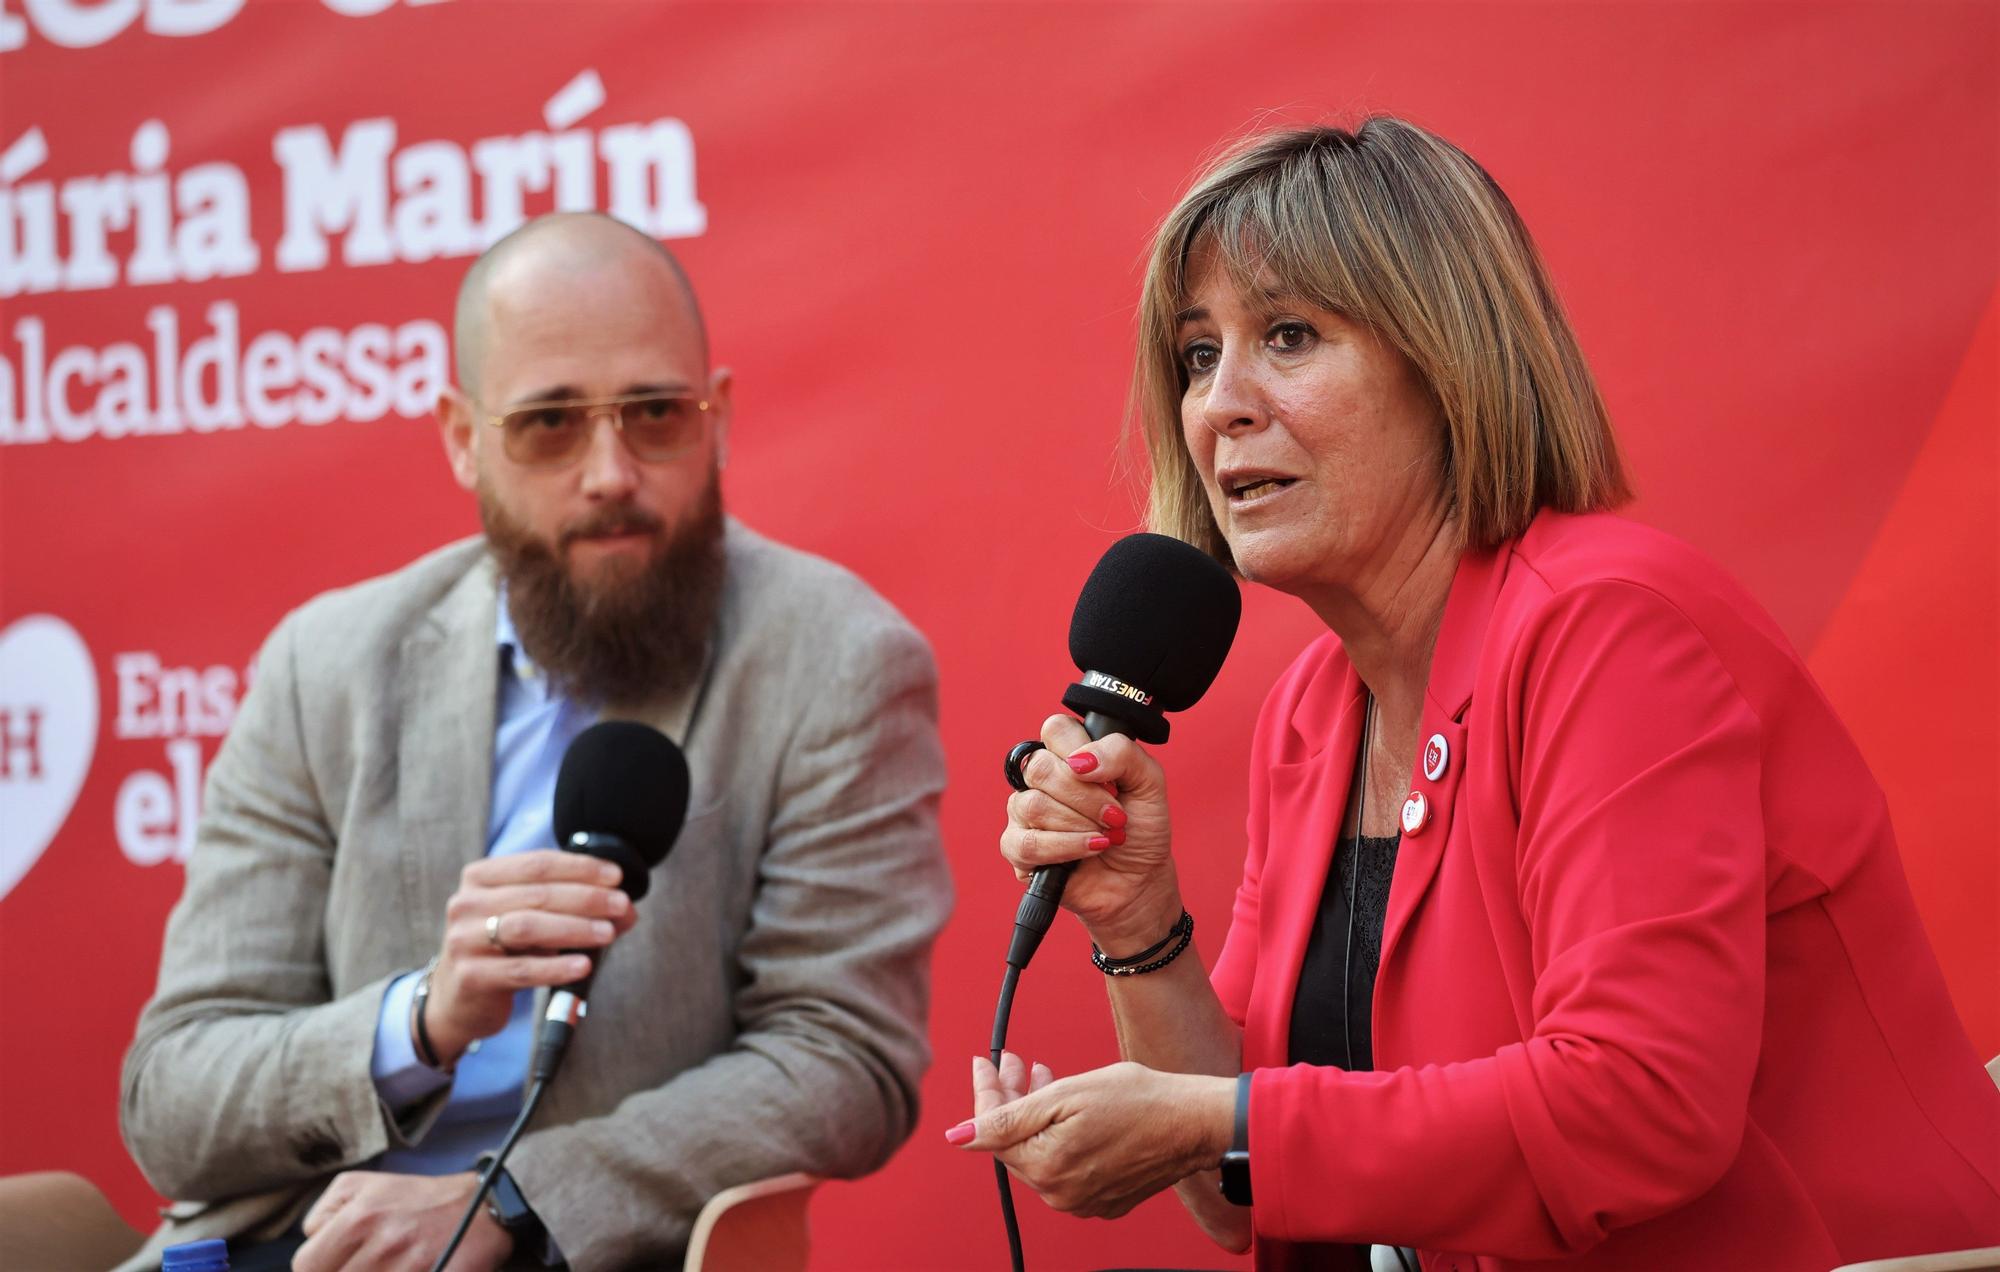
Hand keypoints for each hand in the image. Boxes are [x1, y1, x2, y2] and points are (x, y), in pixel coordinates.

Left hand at [296, 1170, 510, 1270]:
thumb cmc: (417, 1199)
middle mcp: (383, 1241)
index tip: (335, 1264)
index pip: (306, 1265)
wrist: (483, 1208)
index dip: (318, 1269)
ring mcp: (410, 1264)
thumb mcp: (361, 1186)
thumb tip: (312, 1244)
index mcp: (359, 1216)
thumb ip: (323, 1215)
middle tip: (367, 1264)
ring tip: (390, 1264)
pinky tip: (408, 1268)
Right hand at [427, 849, 636, 1064]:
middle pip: (537, 893)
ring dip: (575, 927)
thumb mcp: (531, 921)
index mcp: (481, 877)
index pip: (537, 863)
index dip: (580, 868)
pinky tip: (583, 966)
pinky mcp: (471, 976)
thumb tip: (626, 910)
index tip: (616, 876)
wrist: (458, 1000)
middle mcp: (466, 903)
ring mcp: (464, 940)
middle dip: (586, 898)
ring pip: (528, 927)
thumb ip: (572, 908)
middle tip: (621, 905)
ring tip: (608, 933)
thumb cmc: (503, 950)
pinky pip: (521, 968)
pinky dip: (556, 966)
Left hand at [948, 1054, 1234, 1218]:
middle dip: (1010, 1099)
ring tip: (1041, 1074)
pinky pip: (1067, 1166)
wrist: (1193, 1124)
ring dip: (1034, 1114)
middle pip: (1015, 1143)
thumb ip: (1007, 1119)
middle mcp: (1059, 1194)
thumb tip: (958, 1138)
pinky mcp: (1104, 1198)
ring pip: (1040, 1152)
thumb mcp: (1066, 1096)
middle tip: (1016, 1062)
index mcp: (1045, 1168)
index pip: (992, 1132)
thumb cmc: (1137, 1101)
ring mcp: (1083, 1200)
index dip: (985, 1092)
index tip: (985, 1061)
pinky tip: (1067, 1107)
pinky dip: (1060, 1136)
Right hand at [1001, 714, 1182, 949]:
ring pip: (1033, 805)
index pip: (1055, 730)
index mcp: (1068, 755)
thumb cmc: (1141, 828)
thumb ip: (1122, 753)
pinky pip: (1027, 843)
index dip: (1081, 751)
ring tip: (1106, 837)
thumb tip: (1080, 760)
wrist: (1141, 880)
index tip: (1109, 779)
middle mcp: (1041, 780)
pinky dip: (1066, 848)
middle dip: (1087, 798)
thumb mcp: (1150, 782)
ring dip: (1080, 825)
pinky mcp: (1018, 850)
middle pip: (1040, 768)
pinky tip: (1091, 851)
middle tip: (1115, 815)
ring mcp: (1024, 814)